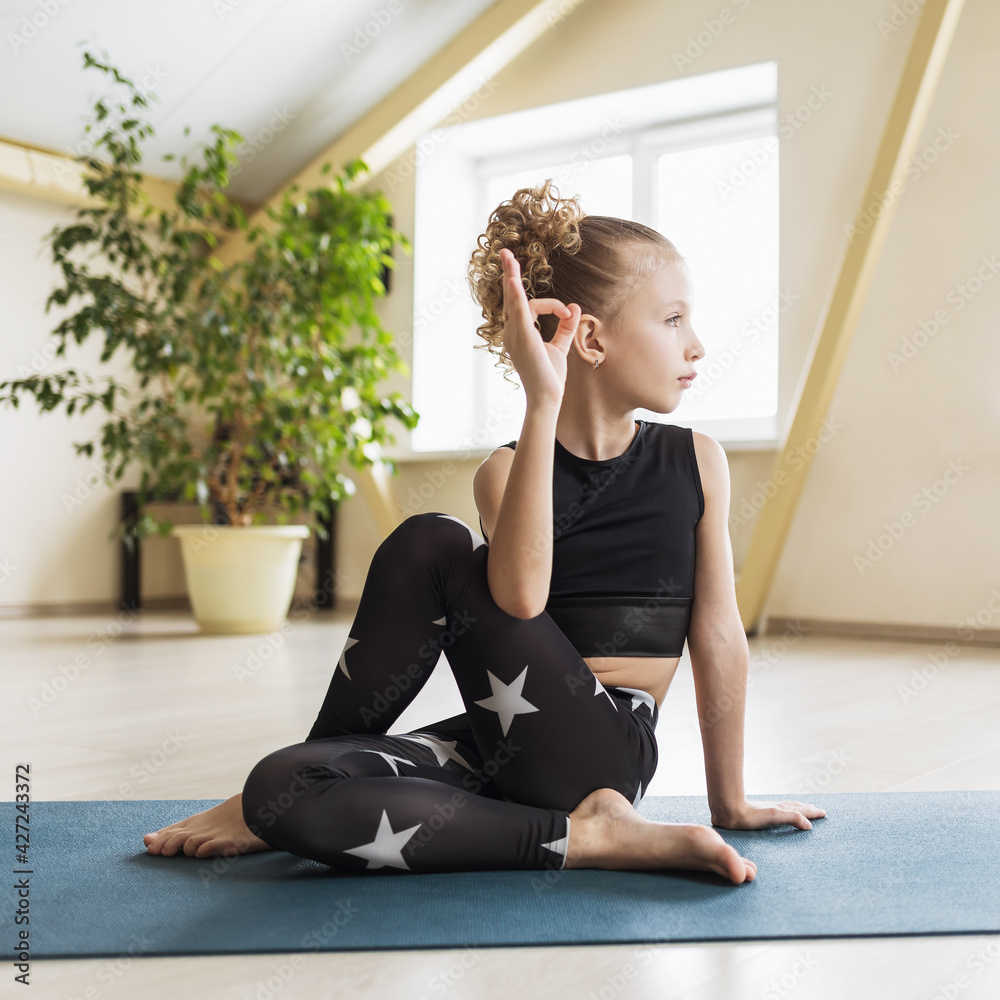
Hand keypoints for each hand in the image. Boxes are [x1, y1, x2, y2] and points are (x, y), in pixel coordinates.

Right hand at [498, 248, 580, 407]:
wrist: (547, 398)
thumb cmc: (550, 376)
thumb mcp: (560, 346)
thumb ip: (567, 326)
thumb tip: (576, 307)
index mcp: (519, 333)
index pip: (531, 306)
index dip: (552, 305)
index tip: (568, 313)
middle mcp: (512, 332)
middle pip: (510, 297)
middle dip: (510, 274)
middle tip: (506, 253)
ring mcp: (515, 335)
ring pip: (513, 300)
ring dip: (511, 277)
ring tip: (508, 257)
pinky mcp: (523, 338)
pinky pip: (518, 312)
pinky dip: (516, 295)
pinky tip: (514, 281)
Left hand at [711, 799, 826, 830]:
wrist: (729, 811)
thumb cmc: (750, 816)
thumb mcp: (775, 817)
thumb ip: (792, 818)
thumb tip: (809, 825)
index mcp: (781, 809)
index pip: (801, 811)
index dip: (813, 813)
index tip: (824, 813)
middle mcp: (776, 808)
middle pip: (795, 807)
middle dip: (807, 809)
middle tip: (816, 809)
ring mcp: (768, 810)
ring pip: (786, 808)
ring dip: (797, 809)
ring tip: (802, 809)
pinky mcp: (760, 814)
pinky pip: (778, 812)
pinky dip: (784, 812)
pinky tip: (779, 815)